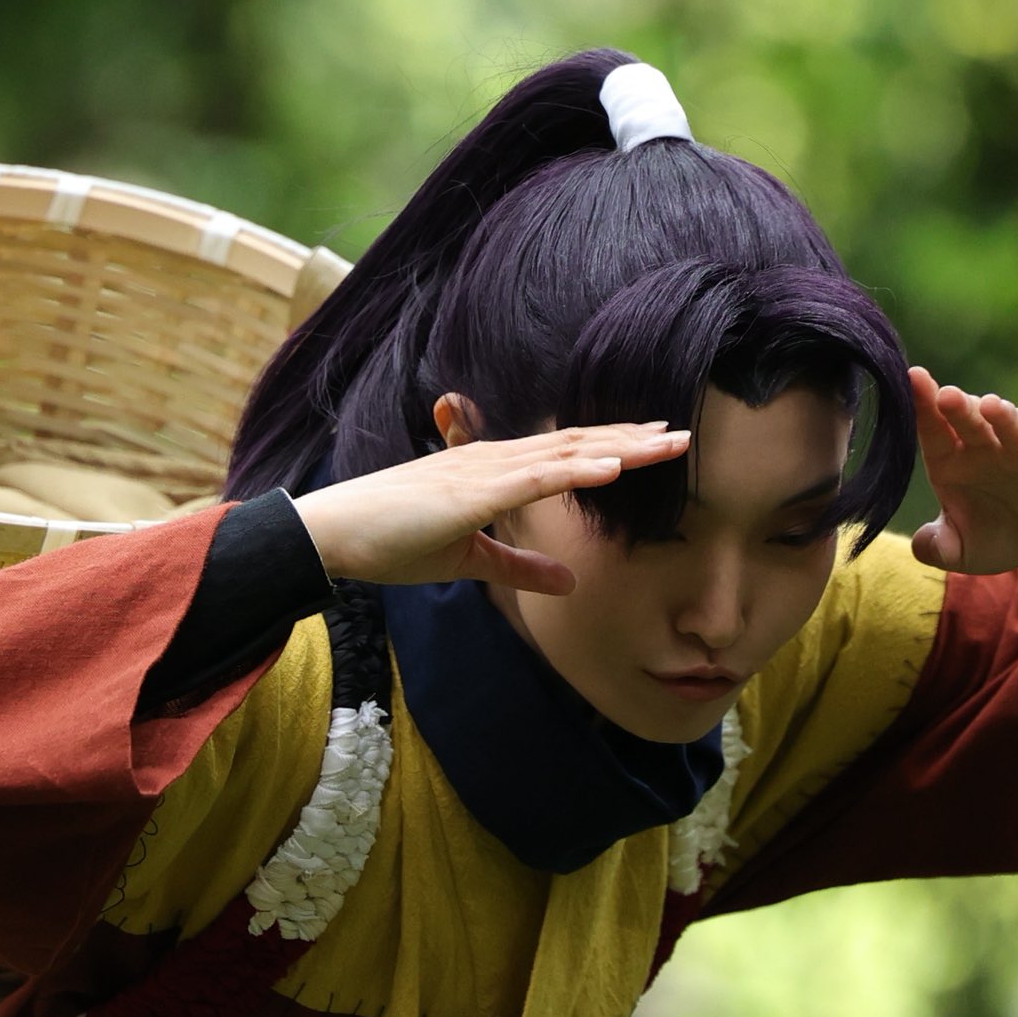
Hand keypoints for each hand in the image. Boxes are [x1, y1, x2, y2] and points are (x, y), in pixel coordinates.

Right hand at [290, 423, 691, 593]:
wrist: (334, 535)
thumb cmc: (389, 542)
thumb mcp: (468, 560)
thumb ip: (520, 565)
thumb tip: (569, 582)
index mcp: (491, 472)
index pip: (563, 454)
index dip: (611, 446)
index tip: (655, 442)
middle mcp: (493, 460)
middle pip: (575, 444)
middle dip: (631, 438)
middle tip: (683, 433)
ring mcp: (483, 472)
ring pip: (565, 454)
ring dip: (619, 447)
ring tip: (666, 444)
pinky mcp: (470, 491)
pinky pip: (535, 478)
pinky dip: (577, 469)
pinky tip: (613, 465)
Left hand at [908, 368, 1017, 574]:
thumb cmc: (1001, 534)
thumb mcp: (966, 552)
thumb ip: (940, 549)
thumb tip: (920, 547)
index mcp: (954, 461)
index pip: (935, 431)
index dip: (923, 407)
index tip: (912, 381)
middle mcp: (988, 448)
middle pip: (970, 422)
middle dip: (958, 408)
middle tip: (946, 394)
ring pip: (1013, 428)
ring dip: (1003, 417)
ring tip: (990, 406)